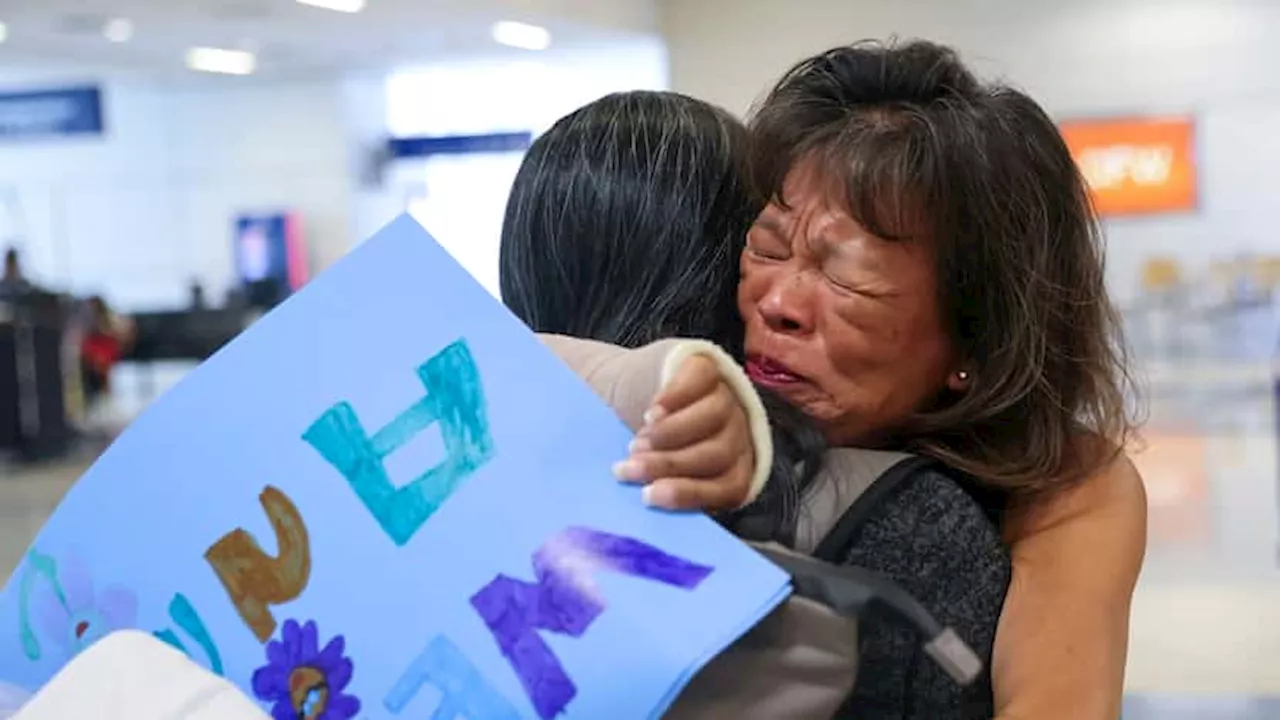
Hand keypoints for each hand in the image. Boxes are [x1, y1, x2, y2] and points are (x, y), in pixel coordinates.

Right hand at [612, 353, 755, 510]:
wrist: (646, 392)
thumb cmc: (655, 447)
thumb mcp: (661, 473)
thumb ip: (663, 488)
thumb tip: (640, 509)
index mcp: (735, 470)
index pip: (728, 488)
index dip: (690, 493)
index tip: (648, 496)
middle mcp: (739, 435)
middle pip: (717, 453)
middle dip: (669, 464)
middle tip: (629, 468)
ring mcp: (727, 399)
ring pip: (712, 417)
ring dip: (670, 434)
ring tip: (636, 443)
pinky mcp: (709, 369)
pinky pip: (700, 382)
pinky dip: (674, 400)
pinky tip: (652, 414)